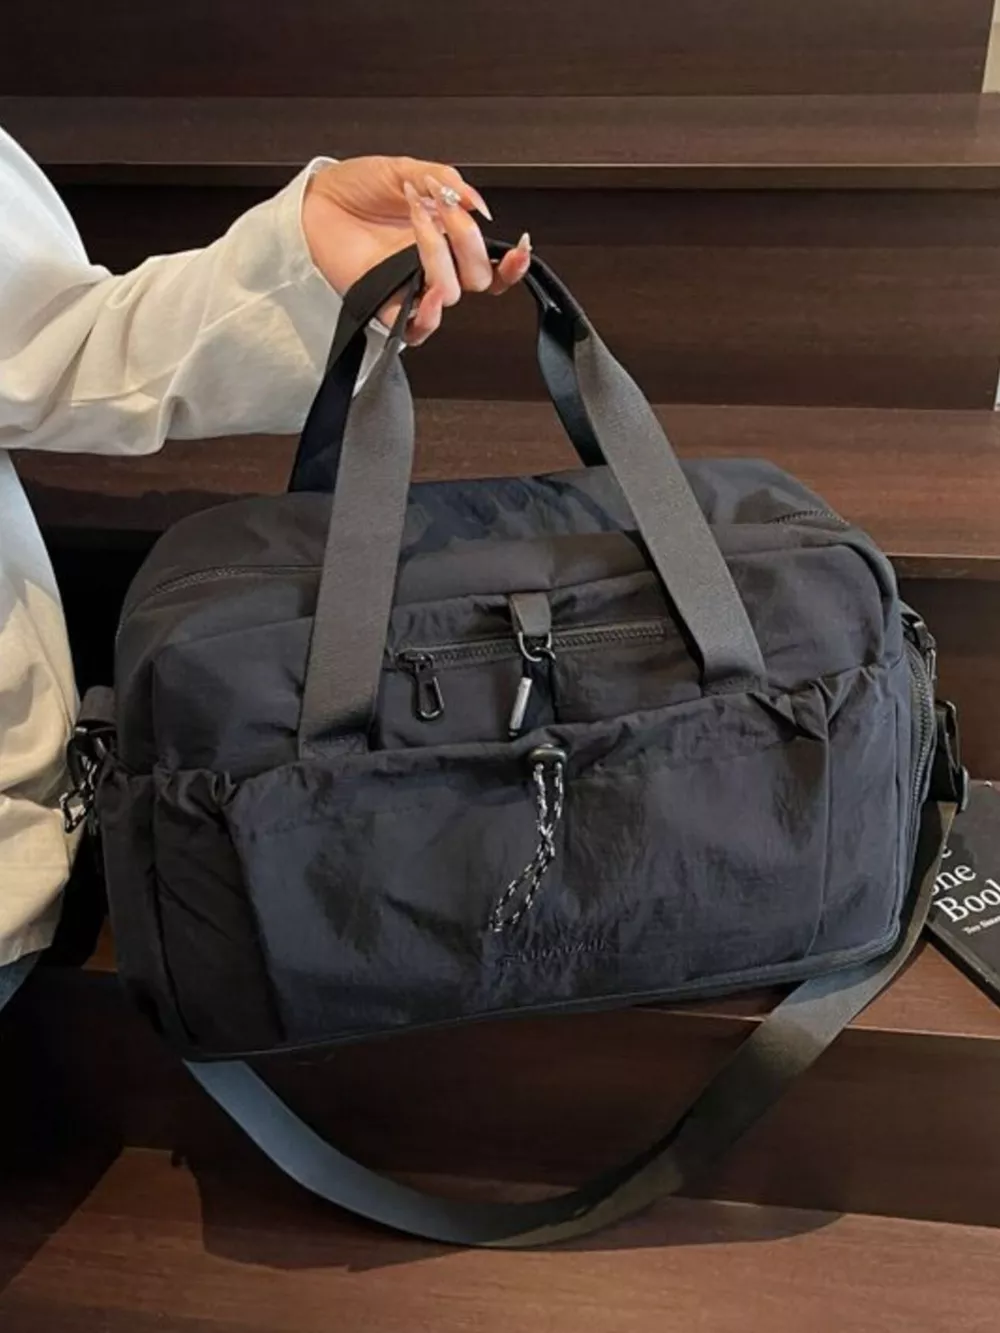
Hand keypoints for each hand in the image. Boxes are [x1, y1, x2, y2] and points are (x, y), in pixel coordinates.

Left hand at [302, 156, 531, 344]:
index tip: (519, 247)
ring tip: (417, 219)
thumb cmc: (356, 186)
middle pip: (477, 279)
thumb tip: (478, 204)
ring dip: (439, 256)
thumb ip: (447, 181)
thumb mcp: (408, 167)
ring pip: (449, 296)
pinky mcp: (383, 304)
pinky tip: (424, 292)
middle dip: (468, 242)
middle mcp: (432, 268)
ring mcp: (409, 288)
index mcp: (447, 241)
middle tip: (443, 208)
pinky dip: (424, 316)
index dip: (512, 266)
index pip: (490, 266)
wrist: (315, 200)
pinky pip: (413, 329)